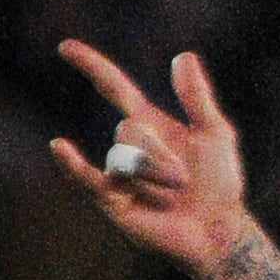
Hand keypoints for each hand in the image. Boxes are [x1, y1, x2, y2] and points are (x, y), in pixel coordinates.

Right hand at [49, 42, 279, 279]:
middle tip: (186, 181)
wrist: (219, 230)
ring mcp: (115, 170)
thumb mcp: (215, 136)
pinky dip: (72, 163)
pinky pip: (87, 177)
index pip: (114, 88)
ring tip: (175, 196)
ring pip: (124, 159)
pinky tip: (60, 146)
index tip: (66, 48)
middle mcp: (127, 144)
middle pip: (129, 130)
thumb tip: (184, 56)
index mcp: (149, 123)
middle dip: (163, 156)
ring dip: (157, 178)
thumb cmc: (220, 184)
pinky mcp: (111, 198)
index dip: (92, 66)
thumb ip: (197, 98)